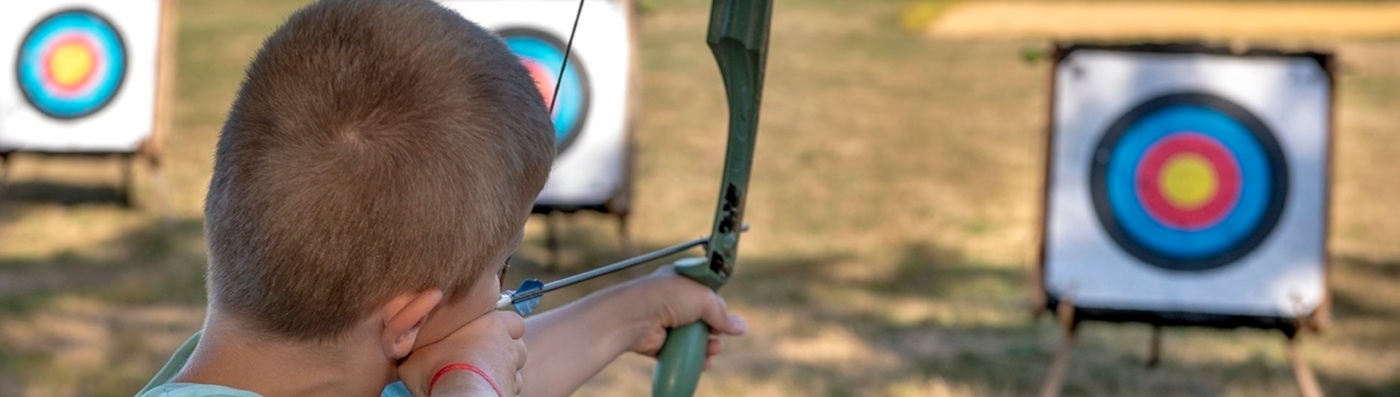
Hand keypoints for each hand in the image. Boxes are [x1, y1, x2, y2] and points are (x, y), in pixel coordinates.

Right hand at [399, 311, 526, 395]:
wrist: (459, 395)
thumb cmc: (438, 368)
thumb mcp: (416, 353)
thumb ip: (419, 345)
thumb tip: (406, 346)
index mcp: (490, 324)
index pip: (512, 320)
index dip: (501, 328)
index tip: (485, 335)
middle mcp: (507, 344)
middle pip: (515, 344)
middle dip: (503, 350)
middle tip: (482, 358)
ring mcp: (512, 368)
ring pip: (515, 366)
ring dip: (503, 369)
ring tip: (482, 376)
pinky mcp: (512, 389)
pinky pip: (511, 386)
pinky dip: (501, 387)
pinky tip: (483, 389)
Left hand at [622, 266, 747, 367]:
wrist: (635, 316)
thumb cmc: (667, 297)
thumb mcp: (704, 298)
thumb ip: (722, 313)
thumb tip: (741, 327)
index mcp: (680, 280)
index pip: (705, 292)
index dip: (717, 304)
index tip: (725, 315)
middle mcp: (672, 300)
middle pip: (701, 318)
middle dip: (714, 330)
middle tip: (718, 335)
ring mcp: (665, 322)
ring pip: (692, 338)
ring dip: (707, 347)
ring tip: (713, 351)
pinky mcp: (659, 343)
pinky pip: (680, 352)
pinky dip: (692, 359)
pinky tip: (704, 363)